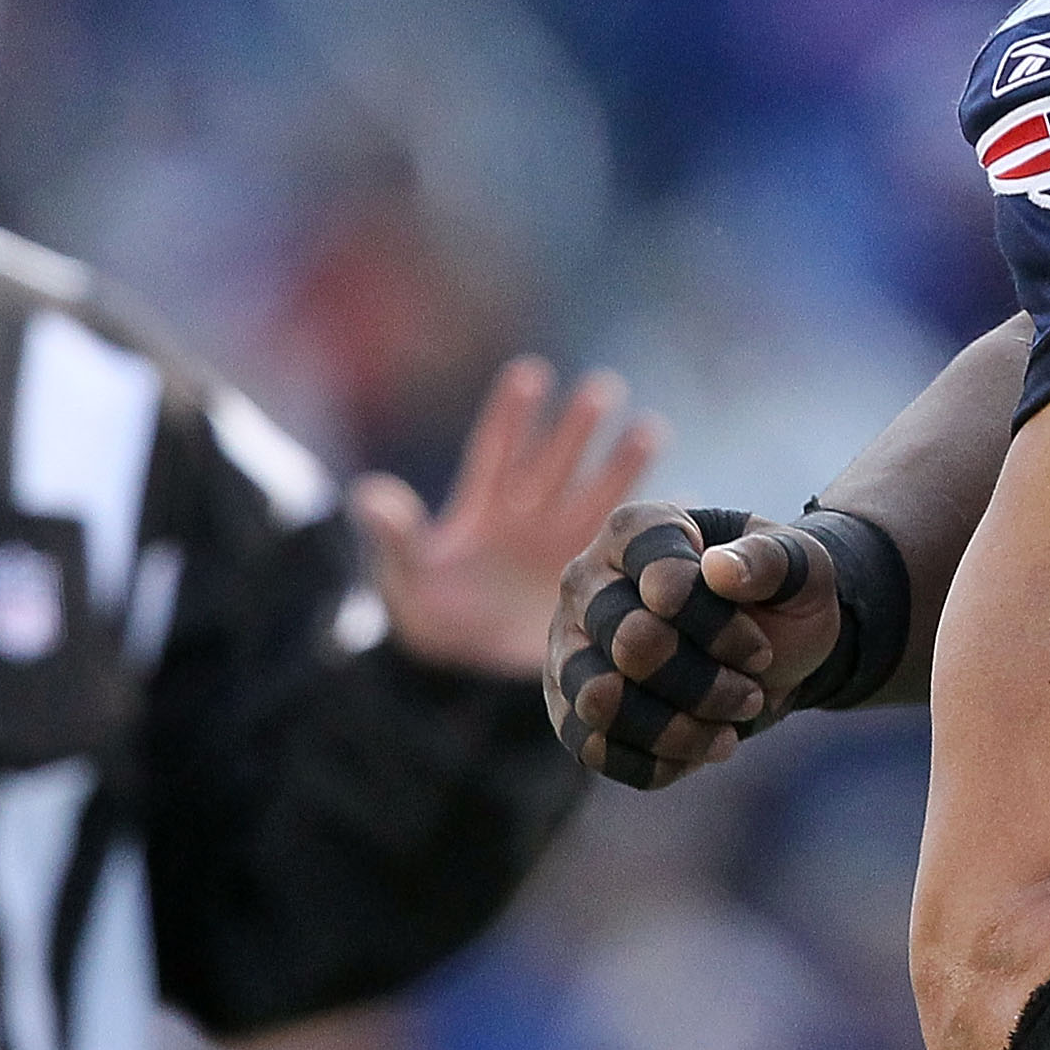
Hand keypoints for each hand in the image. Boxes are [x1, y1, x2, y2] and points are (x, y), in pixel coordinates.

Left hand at [352, 359, 658, 681]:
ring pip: (597, 494)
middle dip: (577, 426)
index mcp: (483, 511)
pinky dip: (652, 530)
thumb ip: (393, 537)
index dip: (513, 416)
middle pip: (555, 463)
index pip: (499, 453)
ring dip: (623, 463)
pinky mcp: (590, 578)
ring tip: (651, 428)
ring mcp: (563, 547)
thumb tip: (366, 490)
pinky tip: (683, 507)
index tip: (531, 374)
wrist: (468, 674)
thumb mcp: (402, 578)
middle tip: (603, 388)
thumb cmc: (428, 617)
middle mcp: (530, 519)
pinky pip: (625, 547)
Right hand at [548, 505, 841, 787]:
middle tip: (751, 694)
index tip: (760, 649)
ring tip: (728, 732)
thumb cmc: (778, 597)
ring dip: (679, 730)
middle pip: (633, 645)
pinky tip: (699, 748)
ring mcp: (567, 646)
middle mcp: (585, 582)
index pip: (666, 582)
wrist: (767, 650)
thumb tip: (720, 570)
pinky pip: (594, 749)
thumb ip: (771, 559)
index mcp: (638, 530)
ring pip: (602, 702)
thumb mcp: (802, 567)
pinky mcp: (567, 707)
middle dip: (706, 684)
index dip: (720, 628)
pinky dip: (657, 761)